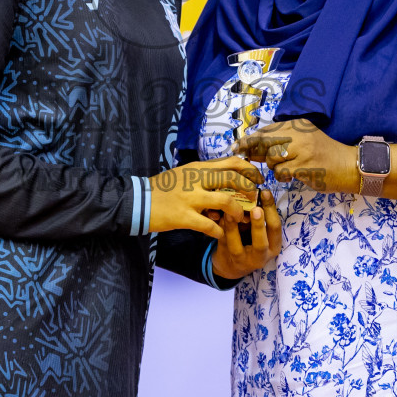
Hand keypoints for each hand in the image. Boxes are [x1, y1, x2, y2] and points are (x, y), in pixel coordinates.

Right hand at [148, 156, 264, 239]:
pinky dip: (218, 231)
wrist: (138, 201)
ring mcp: (190, 198)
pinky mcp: (183, 217)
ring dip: (237, 213)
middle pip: (233, 179)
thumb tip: (228, 176)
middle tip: (255, 200)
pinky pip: (209, 226)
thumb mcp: (184, 174)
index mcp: (198, 168)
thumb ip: (204, 174)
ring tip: (239, 219)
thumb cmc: (163, 188)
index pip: (231, 162)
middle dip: (249, 190)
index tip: (257, 179)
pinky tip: (219, 234)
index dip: (249, 170)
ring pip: (225, 202)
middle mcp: (196, 180)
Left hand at [211, 189, 281, 279]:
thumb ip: (257, 217)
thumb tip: (254, 192)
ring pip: (237, 245)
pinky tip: (218, 216)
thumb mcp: (257, 232)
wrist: (230, 265)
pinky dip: (220, 228)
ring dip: (233, 227)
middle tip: (255, 209)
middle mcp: (260, 257)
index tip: (265, 192)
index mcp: (273, 246)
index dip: (271, 209)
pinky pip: (222, 242)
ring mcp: (242, 260)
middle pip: (261, 242)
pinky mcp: (226, 258)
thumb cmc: (249, 241)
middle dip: (258, 225)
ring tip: (230, 212)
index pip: (275, 227)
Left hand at [234, 119, 359, 193]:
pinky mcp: (305, 165)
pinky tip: (290, 176)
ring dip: (272, 166)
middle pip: (265, 140)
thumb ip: (280, 142)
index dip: (250, 138)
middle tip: (243, 157)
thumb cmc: (324, 156)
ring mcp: (303, 149)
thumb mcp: (304, 141)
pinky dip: (282, 176)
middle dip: (251, 149)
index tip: (237, 146)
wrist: (349, 166)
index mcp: (298, 125)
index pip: (267, 129)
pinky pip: (281, 171)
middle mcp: (299, 133)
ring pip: (272, 157)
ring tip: (284, 169)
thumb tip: (251, 148)